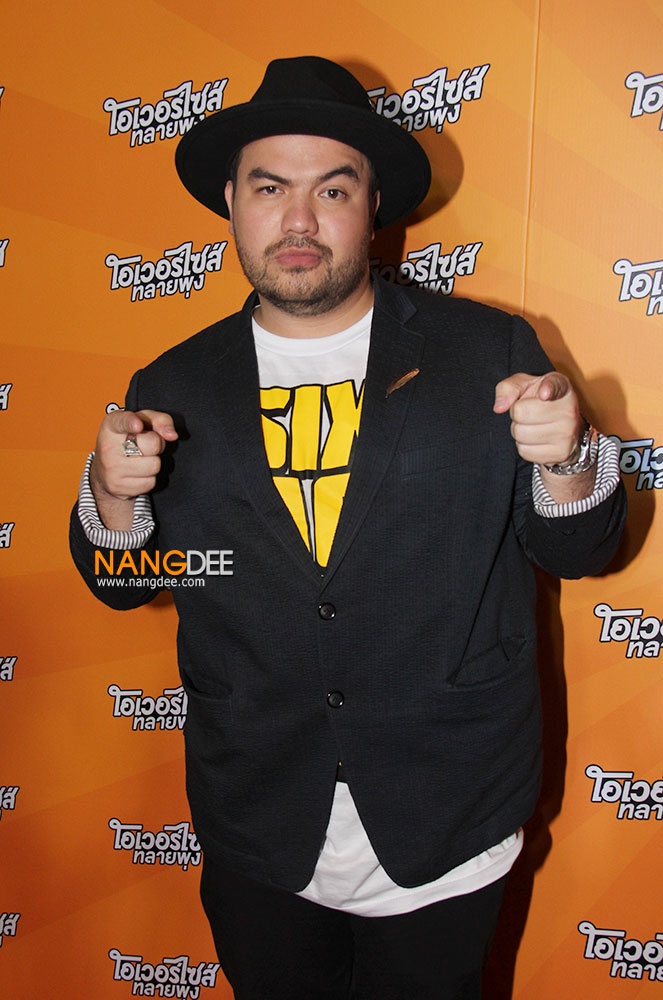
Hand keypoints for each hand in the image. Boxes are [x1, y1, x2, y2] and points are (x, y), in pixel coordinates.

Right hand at [90, 409, 177, 529]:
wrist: (105, 472)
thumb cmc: (128, 441)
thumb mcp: (142, 422)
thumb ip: (160, 420)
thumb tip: (172, 434)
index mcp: (112, 425)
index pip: (122, 422)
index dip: (131, 422)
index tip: (138, 425)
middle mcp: (108, 446)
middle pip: (153, 444)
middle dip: (158, 445)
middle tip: (147, 446)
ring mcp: (111, 468)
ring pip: (154, 465)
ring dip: (153, 462)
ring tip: (141, 459)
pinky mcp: (117, 486)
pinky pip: (150, 483)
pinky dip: (149, 478)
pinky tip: (137, 473)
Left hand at [493, 372, 581, 465]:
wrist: (562, 426)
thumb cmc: (539, 401)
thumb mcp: (524, 386)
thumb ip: (508, 388)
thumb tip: (500, 407)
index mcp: (561, 386)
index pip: (555, 385)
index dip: (548, 389)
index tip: (544, 394)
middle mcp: (568, 409)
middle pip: (521, 413)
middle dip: (516, 414)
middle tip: (527, 413)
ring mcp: (568, 432)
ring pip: (520, 434)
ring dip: (519, 431)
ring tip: (531, 425)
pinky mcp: (561, 452)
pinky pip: (525, 451)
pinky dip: (523, 446)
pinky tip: (535, 439)